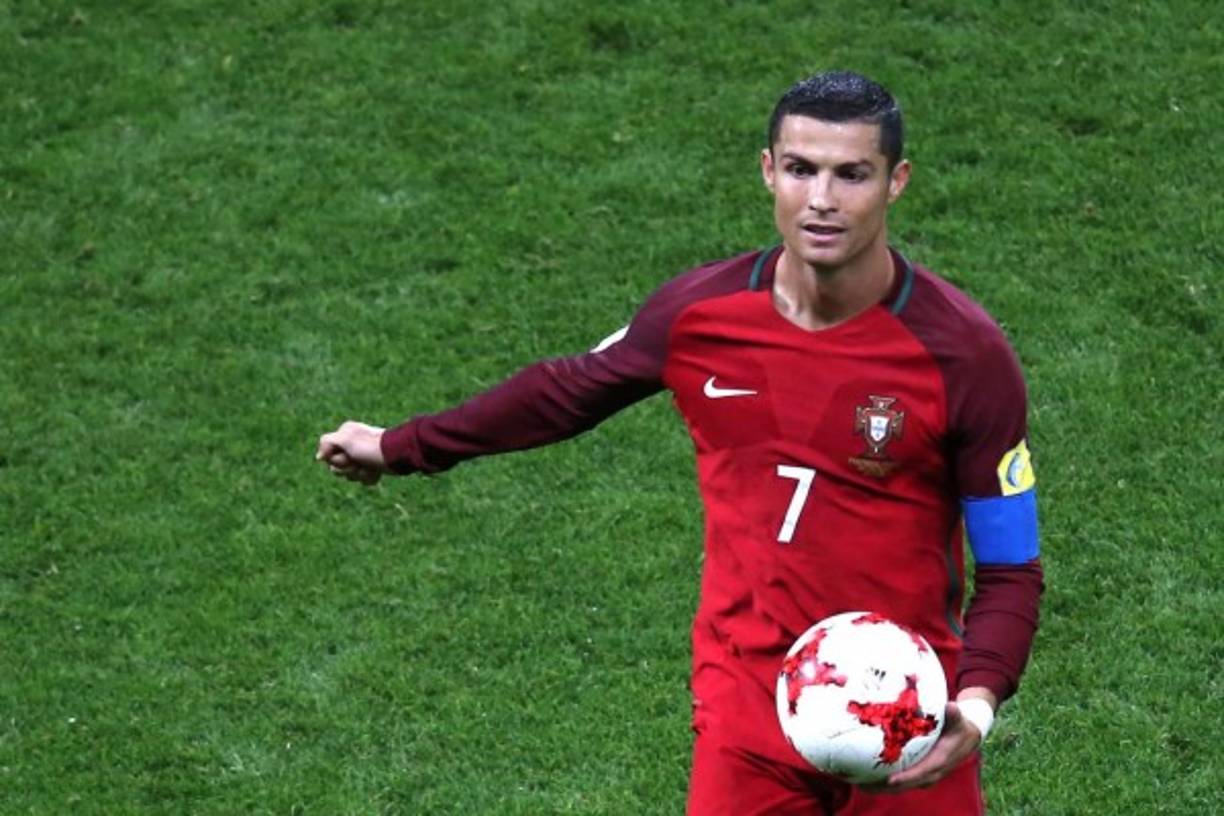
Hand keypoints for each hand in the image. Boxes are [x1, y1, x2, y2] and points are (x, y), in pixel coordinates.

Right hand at [316, 420, 387, 485]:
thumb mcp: (346, 439)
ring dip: (360, 473)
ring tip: (370, 466)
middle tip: (360, 460)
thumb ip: (327, 442)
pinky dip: (369, 477)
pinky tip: (377, 470)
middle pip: (336, 468)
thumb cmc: (371, 446)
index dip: (336, 459)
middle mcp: (352, 446)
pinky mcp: (372, 468)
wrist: (398, 455)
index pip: (327, 456)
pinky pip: (363, 480)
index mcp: (345, 436)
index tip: (348, 454)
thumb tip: (319, 457)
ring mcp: (362, 458)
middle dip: (348, 468)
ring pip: (350, 476)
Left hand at [866, 689, 994, 792]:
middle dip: (886, 787)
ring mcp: (924, 774)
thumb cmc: (959, 727)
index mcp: (940, 760)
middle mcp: (932, 771)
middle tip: (864, 786)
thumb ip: (954, 715)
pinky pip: (901, 780)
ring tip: (859, 785)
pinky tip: (866, 779)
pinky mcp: (918, 771)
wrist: (965, 738)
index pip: (922, 772)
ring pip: (902, 785)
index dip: (907, 778)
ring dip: (882, 787)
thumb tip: (951, 707)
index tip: (891, 780)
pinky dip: (884, 782)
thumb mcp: (958, 720)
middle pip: (907, 784)